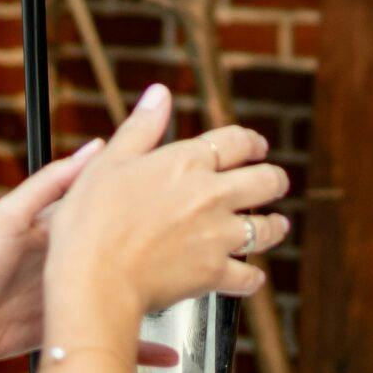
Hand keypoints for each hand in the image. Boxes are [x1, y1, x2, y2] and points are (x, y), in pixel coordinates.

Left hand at [0, 141, 178, 369]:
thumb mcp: (10, 216)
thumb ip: (50, 186)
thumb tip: (92, 149)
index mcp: (60, 231)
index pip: (108, 210)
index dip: (140, 200)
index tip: (174, 189)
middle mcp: (71, 263)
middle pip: (124, 255)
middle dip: (159, 253)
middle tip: (197, 245)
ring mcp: (71, 298)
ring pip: (123, 297)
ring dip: (154, 300)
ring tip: (191, 296)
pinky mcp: (67, 330)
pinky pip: (109, 339)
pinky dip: (137, 348)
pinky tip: (165, 355)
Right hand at [44, 85, 291, 341]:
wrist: (96, 278)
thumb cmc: (94, 221)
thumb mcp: (111, 160)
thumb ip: (142, 126)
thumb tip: (160, 93)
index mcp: (187, 162)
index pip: (236, 141)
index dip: (252, 141)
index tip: (257, 145)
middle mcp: (211, 195)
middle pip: (264, 181)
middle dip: (276, 179)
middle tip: (277, 182)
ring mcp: (217, 236)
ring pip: (264, 228)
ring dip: (274, 226)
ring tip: (278, 226)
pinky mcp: (213, 274)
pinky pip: (246, 277)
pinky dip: (253, 278)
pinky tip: (253, 277)